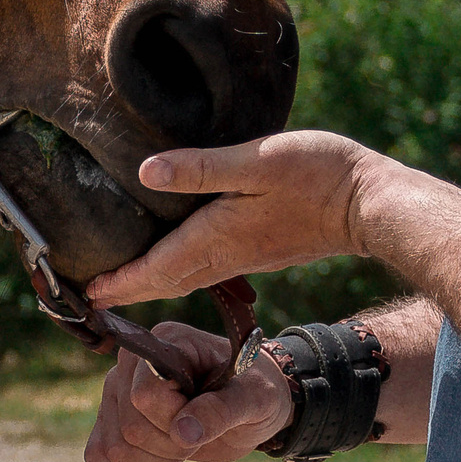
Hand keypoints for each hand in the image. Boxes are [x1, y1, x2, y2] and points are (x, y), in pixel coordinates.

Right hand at [82, 322, 293, 461]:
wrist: (249, 406)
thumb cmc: (254, 391)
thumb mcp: (254, 399)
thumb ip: (221, 410)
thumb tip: (182, 433)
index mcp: (166, 341)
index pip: (145, 394)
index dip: (174, 420)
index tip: (208, 417)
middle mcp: (132, 362)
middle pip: (130, 425)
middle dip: (172, 446)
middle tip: (202, 434)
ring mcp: (117, 390)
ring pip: (114, 445)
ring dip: (156, 460)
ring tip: (186, 445)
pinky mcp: (113, 419)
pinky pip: (96, 454)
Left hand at [84, 131, 375, 308]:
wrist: (371, 205)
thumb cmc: (317, 175)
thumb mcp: (256, 162)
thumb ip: (201, 169)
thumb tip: (145, 173)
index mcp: (218, 237)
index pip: (157, 268)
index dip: (121, 282)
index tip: (89, 295)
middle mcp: (228, 254)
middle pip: (168, 281)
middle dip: (130, 290)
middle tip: (95, 298)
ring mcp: (247, 257)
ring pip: (187, 278)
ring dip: (153, 282)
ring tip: (126, 283)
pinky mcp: (263, 250)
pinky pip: (208, 270)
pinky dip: (181, 271)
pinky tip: (180, 260)